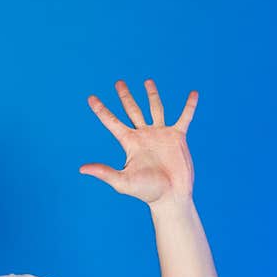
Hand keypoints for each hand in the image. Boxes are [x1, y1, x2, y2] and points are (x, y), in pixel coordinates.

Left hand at [80, 79, 196, 205]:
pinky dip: (189, 106)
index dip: (101, 110)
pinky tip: (193, 94)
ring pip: (155, 109)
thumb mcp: (122, 181)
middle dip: (125, 96)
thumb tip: (82, 169)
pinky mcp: (177, 138)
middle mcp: (143, 135)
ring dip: (152, 95)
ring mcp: (161, 135)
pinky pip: (184, 118)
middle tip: (118, 82)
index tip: (91, 98)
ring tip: (147, 81)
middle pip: (132, 110)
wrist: (170, 196)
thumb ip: (104, 172)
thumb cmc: (146, 191)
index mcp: (129, 143)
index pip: (111, 122)